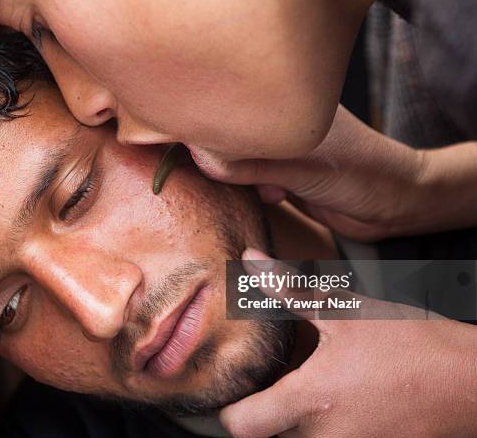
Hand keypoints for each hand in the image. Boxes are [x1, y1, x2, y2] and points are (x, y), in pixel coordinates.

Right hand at [191, 106, 434, 241]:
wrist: (394, 206)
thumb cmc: (362, 174)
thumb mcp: (304, 168)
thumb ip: (253, 165)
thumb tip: (205, 162)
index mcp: (291, 103)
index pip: (239, 109)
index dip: (217, 127)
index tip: (199, 148)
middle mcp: (286, 125)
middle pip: (236, 137)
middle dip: (229, 158)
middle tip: (232, 176)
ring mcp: (285, 151)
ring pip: (244, 162)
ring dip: (246, 180)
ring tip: (272, 190)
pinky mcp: (286, 177)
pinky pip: (256, 182)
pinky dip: (258, 192)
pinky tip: (277, 198)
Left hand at [219, 248, 476, 437]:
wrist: (474, 382)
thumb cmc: (415, 345)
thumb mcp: (346, 311)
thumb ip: (288, 290)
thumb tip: (250, 261)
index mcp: (311, 402)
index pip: (240, 426)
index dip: (230, 410)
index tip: (236, 390)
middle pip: (267, 433)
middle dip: (266, 408)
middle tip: (279, 377)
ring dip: (296, 416)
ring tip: (315, 382)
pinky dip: (323, 425)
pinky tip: (341, 396)